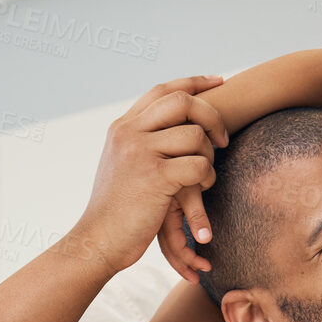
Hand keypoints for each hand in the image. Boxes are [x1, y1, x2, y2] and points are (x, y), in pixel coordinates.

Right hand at [73, 76, 229, 276]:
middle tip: (223, 138)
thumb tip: (169, 128)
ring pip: (195, 135)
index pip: (163, 90)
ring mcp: (141, 153)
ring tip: (205, 175)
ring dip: (210, 155)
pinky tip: (201, 189)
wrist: (98, 239)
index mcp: (122, 127)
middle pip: (182, 102)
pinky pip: (199, 165)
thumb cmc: (115, 210)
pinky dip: (207, 177)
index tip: (219, 82)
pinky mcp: (155, 177)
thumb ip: (141, 143)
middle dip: (211, 115)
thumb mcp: (122, 166)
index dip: (194, 83)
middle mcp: (129, 133)